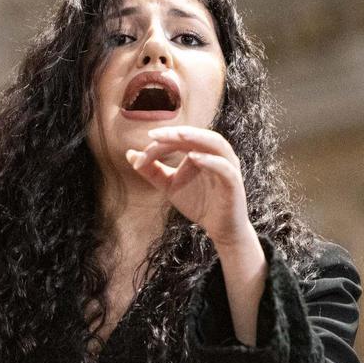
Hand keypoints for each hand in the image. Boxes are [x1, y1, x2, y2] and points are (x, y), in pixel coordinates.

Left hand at [126, 126, 254, 249]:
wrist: (220, 229)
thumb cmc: (198, 203)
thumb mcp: (170, 185)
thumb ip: (152, 170)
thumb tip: (129, 154)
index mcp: (200, 151)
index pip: (179, 140)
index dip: (159, 144)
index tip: (139, 158)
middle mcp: (215, 154)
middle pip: (197, 136)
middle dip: (176, 133)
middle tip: (154, 134)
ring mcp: (227, 166)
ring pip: (216, 144)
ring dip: (196, 137)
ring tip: (177, 135)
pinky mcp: (234, 182)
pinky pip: (225, 167)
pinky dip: (211, 161)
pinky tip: (194, 158)